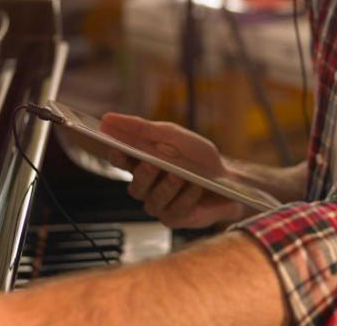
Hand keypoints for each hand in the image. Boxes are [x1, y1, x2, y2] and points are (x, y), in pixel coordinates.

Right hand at [100, 113, 247, 228]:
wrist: (228, 178)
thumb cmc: (198, 156)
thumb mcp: (172, 135)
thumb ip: (141, 129)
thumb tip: (109, 119)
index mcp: (143, 163)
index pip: (121, 162)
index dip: (116, 157)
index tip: (117, 148)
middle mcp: (148, 187)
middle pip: (135, 186)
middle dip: (143, 176)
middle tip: (152, 165)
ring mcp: (160, 204)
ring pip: (153, 200)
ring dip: (167, 187)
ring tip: (179, 176)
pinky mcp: (175, 218)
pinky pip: (174, 210)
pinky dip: (186, 197)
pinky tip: (195, 187)